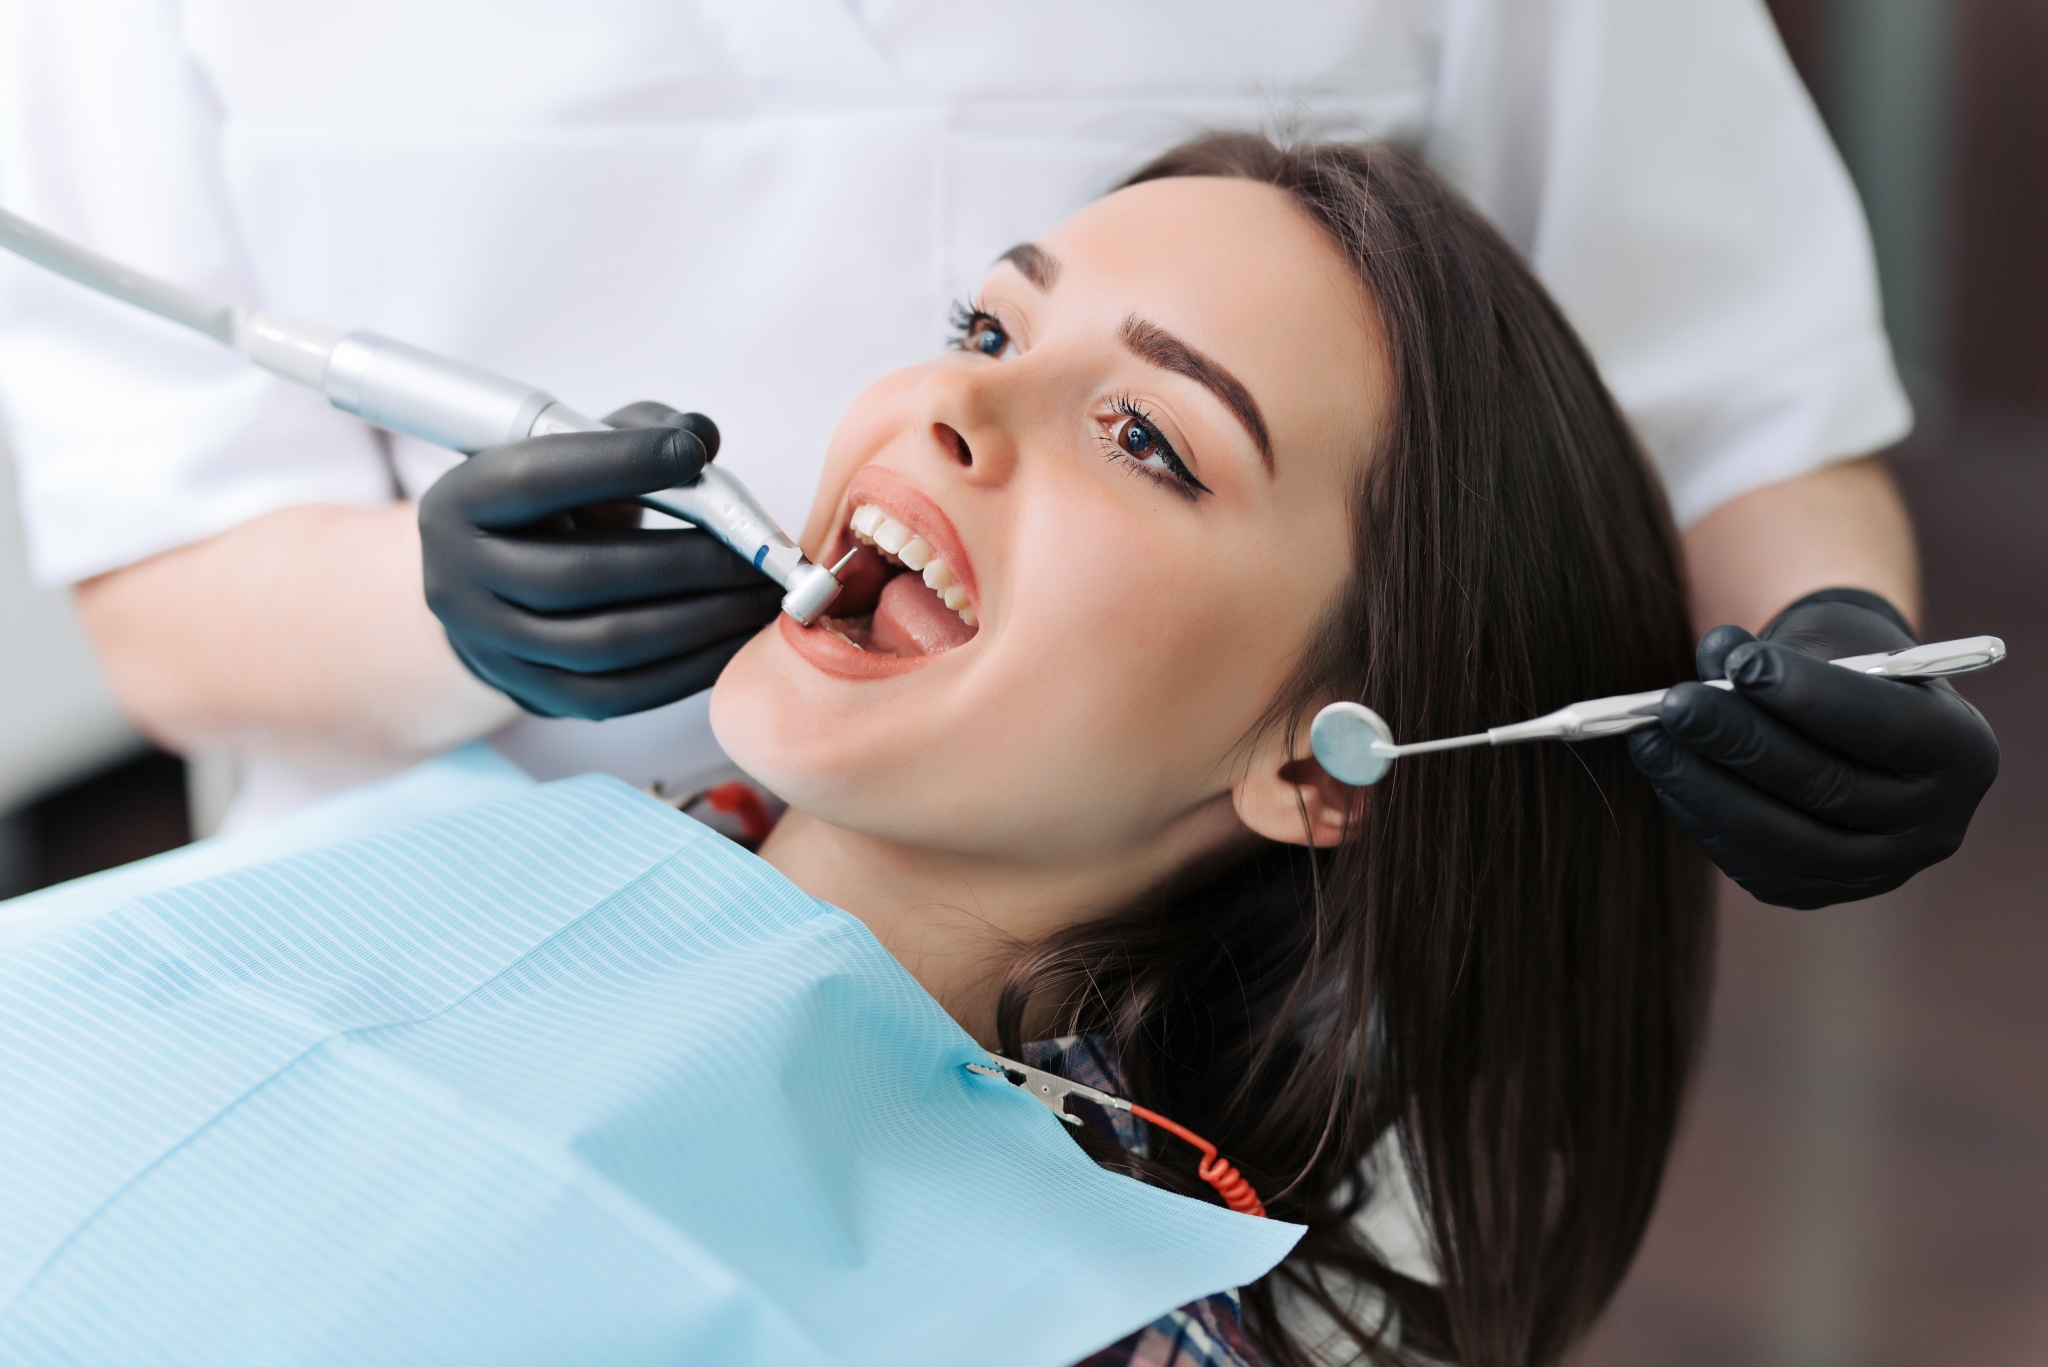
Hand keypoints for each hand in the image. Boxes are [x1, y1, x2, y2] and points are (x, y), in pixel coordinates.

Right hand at [419, 401, 783, 719]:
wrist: (500, 588)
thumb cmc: (554, 506)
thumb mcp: (576, 451)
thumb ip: (638, 430)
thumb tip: (702, 436)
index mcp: (461, 502)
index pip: (536, 480)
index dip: (618, 463)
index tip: (692, 451)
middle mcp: (460, 580)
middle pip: (581, 575)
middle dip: (687, 563)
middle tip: (761, 553)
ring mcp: (494, 649)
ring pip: (607, 643)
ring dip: (702, 621)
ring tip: (763, 597)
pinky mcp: (537, 697)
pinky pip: (624, 692)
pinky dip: (692, 667)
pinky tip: (739, 638)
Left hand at [1627, 590, 1999, 907]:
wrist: (1851, 725)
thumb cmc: (1845, 668)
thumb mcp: (1829, 644)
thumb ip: (1779, 651)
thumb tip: (1714, 657)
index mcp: (1961, 752)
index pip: (1884, 726)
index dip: (1809, 696)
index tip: (1741, 662)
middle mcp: (1935, 824)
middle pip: (1827, 787)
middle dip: (1740, 741)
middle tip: (1675, 703)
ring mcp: (1879, 871)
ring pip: (1781, 836)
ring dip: (1703, 786)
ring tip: (1647, 737)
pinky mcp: (1820, 892)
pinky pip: (1753, 862)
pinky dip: (1702, 817)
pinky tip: (1665, 775)